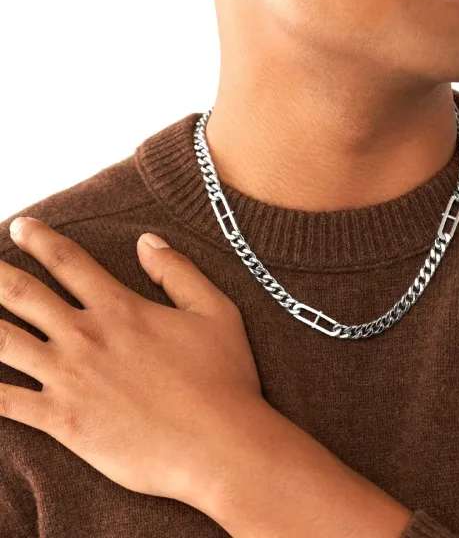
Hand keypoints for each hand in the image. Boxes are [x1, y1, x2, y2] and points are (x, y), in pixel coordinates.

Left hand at [0, 216, 262, 510]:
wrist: (218, 444)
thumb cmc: (223, 377)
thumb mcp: (215, 311)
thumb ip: (178, 271)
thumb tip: (147, 241)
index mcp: (120, 309)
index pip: (69, 262)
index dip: (41, 240)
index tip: (22, 227)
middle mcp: (86, 337)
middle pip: (21, 294)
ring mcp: (69, 379)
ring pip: (2, 342)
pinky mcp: (62, 421)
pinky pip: (5, 402)